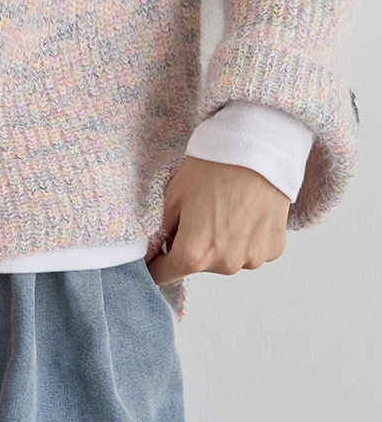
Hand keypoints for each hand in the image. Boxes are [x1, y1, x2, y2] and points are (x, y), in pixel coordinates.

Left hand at [147, 159, 289, 280]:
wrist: (262, 146)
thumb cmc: (217, 165)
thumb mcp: (174, 194)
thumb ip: (158, 231)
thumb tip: (148, 252)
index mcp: (194, 255)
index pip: (162, 275)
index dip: (155, 261)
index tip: (156, 250)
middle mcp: (224, 264)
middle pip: (197, 265)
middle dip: (192, 246)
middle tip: (200, 212)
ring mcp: (251, 259)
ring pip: (225, 259)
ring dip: (221, 243)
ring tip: (227, 209)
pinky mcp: (272, 249)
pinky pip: (251, 250)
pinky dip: (246, 237)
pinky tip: (247, 211)